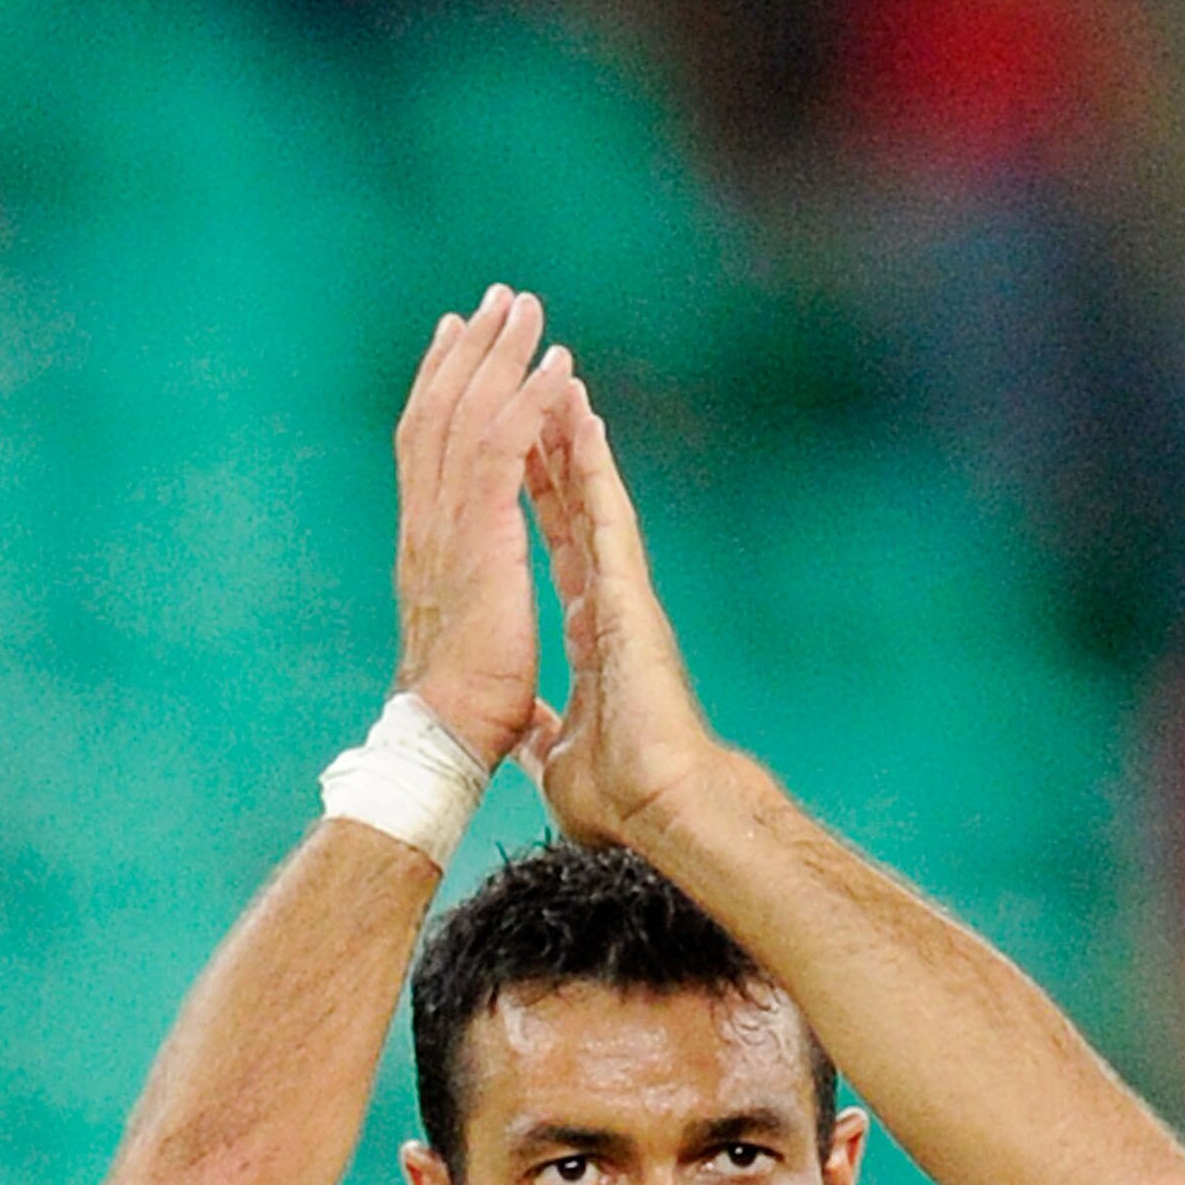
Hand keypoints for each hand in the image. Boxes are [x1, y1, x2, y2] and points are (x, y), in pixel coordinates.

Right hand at [392, 287, 572, 772]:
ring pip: (470, 414)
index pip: (427, 450)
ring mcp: (449, 527)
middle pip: (441, 412)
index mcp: (426, 548)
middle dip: (470, 351)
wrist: (447, 735)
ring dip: (502, 357)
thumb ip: (467, 618)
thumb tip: (471, 632)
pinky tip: (558, 368)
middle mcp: (428, 525)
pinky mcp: (483, 536)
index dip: (441, 390)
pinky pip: (505, 447)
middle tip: (497, 300)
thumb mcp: (460, 649)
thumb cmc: (459, 714)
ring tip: (529, 308)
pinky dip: (531, 401)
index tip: (457, 342)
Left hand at [522, 377, 718, 848]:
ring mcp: (623, 593)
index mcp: (594, 635)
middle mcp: (610, 602)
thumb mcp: (561, 758)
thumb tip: (529, 740)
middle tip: (534, 389)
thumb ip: (549, 736)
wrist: (661, 808)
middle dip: (551, 450)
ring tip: (557, 376)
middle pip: (572, 509)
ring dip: (572, 438)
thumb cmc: (625, 795)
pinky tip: (580, 417)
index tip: (522, 456)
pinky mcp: (630, 594)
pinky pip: (606, 514)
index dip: (541, 500)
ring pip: (592, 499)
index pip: (558, 549)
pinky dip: (592, 466)